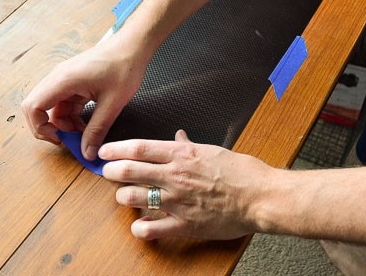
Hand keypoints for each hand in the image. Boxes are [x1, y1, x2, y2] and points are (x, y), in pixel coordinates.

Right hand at [21, 34, 148, 159]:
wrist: (134, 47)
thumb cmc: (124, 67)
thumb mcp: (112, 104)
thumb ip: (97, 130)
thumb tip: (87, 152)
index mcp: (63, 80)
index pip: (33, 106)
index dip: (39, 127)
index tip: (58, 139)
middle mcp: (59, 78)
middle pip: (38, 107)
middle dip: (50, 128)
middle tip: (69, 141)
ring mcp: (66, 79)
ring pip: (53, 108)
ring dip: (64, 124)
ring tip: (85, 134)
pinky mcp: (74, 82)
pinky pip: (65, 103)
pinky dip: (72, 116)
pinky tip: (87, 125)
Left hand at [100, 130, 276, 239]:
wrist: (260, 197)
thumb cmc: (243, 173)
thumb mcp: (213, 151)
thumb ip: (190, 145)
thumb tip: (178, 136)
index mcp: (183, 154)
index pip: (140, 148)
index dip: (116, 149)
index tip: (105, 151)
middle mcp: (175, 176)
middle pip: (130, 171)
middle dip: (112, 172)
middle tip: (107, 173)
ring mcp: (177, 201)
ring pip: (134, 198)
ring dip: (124, 197)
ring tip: (125, 197)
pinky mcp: (184, 224)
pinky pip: (150, 228)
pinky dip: (139, 227)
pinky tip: (139, 224)